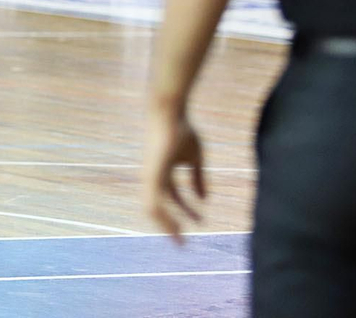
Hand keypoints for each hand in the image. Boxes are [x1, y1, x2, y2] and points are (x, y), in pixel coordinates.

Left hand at [141, 110, 206, 242]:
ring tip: (179, 238)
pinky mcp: (150, 175)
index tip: (201, 222)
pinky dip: (162, 215)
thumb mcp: (195, 157)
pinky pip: (152, 201)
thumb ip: (198, 178)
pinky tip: (174, 224)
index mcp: (163, 172)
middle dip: (171, 224)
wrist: (168, 113)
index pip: (174, 196)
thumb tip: (204, 200)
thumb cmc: (182, 130)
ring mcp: (150, 177)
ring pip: (152, 208)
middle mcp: (154, 177)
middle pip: (159, 206)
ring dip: (165, 225)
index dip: (186, 210)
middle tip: (183, 242)